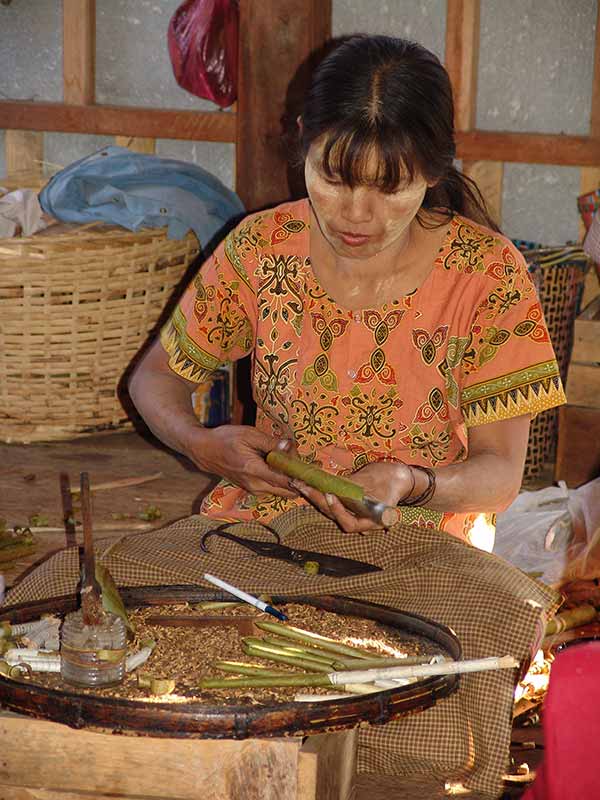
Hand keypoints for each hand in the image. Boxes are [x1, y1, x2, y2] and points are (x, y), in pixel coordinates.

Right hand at [186, 425, 297, 497]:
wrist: (205, 450)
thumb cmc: (226, 439)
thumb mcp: (249, 435)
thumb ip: (271, 443)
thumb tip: (290, 446)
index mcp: (254, 470)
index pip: (285, 482)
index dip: (302, 479)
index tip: (314, 472)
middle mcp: (255, 485)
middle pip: (288, 492)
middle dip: (298, 479)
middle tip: (302, 461)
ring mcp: (253, 489)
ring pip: (281, 491)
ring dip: (290, 480)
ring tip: (289, 459)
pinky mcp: (252, 488)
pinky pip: (273, 488)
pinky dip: (281, 480)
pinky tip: (280, 464)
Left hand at [292, 461, 413, 532]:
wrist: (397, 476)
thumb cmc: (393, 480)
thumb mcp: (380, 484)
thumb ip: (359, 489)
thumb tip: (337, 487)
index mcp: (371, 522)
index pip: (349, 524)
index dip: (338, 511)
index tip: (330, 495)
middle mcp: (359, 521)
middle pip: (334, 515)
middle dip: (318, 500)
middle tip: (305, 486)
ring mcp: (351, 512)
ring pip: (329, 508)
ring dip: (314, 496)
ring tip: (299, 483)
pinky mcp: (346, 502)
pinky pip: (331, 499)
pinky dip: (319, 491)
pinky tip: (306, 482)